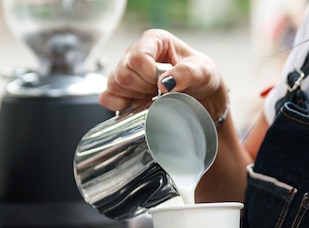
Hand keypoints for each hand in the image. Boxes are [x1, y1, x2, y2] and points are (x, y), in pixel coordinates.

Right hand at [98, 29, 228, 119]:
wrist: (201, 98)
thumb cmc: (201, 78)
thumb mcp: (202, 72)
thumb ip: (186, 74)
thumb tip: (164, 84)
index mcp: (155, 40)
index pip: (137, 57)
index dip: (148, 75)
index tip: (162, 84)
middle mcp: (137, 53)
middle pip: (122, 73)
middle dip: (142, 87)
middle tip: (159, 91)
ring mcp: (127, 72)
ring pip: (114, 85)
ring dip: (133, 95)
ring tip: (151, 96)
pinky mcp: (122, 90)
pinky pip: (106, 97)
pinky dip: (118, 104)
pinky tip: (136, 104)